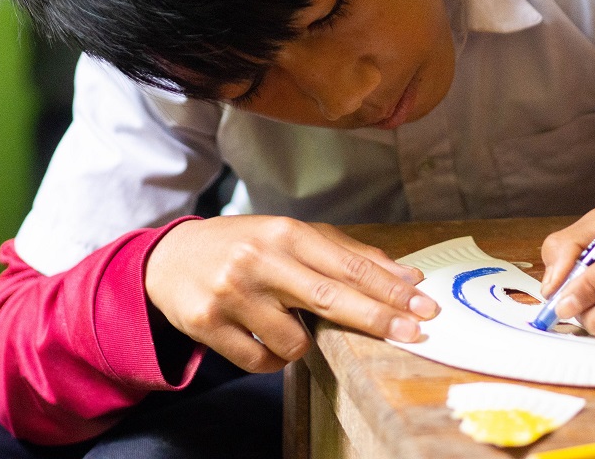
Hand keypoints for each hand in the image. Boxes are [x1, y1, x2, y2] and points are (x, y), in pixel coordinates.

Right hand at [145, 215, 438, 372]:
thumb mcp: (293, 237)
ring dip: (303, 342)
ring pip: (295, 341)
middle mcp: (260, 260)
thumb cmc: (245, 245)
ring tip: (285, 320)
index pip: (350, 266)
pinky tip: (262, 335)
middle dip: (379, 319)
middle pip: (331, 299)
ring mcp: (232, 293)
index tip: (425, 306)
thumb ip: (349, 254)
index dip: (391, 289)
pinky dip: (271, 357)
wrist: (169, 257)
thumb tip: (408, 276)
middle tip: (416, 332)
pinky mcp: (207, 324)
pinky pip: (260, 361)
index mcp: (286, 233)